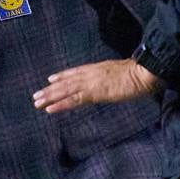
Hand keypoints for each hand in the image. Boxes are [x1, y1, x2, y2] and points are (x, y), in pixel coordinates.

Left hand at [32, 58, 160, 113]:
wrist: (143, 72)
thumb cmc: (138, 74)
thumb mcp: (120, 73)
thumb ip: (110, 77)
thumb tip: (109, 80)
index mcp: (95, 69)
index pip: (74, 72)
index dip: (61, 76)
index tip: (50, 80)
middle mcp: (89, 74)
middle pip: (65, 83)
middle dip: (49, 90)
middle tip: (36, 96)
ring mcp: (90, 84)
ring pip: (64, 91)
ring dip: (49, 97)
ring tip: (37, 103)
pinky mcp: (94, 93)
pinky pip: (73, 100)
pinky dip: (60, 104)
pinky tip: (50, 109)